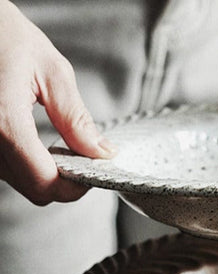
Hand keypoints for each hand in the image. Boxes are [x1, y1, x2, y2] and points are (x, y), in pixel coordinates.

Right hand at [0, 0, 115, 204]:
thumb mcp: (51, 71)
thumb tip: (102, 153)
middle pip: (34, 189)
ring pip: (20, 183)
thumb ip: (76, 119)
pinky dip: (27, 165)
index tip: (93, 171)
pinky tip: (35, 144)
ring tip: (57, 146)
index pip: (44, 182)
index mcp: (3, 121)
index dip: (75, 186)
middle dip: (63, 181)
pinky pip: (5, 169)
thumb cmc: (3, 34)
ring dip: (44, 174)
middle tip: (81, 157)